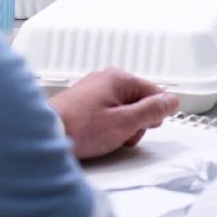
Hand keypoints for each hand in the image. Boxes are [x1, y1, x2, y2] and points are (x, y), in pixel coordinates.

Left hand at [49, 68, 177, 159]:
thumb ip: (152, 111)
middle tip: (119, 135)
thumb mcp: (124, 123)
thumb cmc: (79, 128)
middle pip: (139, 103)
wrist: (43, 136)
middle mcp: (107, 79)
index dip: (154, 115)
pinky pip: (106, 114)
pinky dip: (105, 127)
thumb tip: (172, 101)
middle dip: (135, 124)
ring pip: (123, 111)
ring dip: (120, 128)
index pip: (156, 93)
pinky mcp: (83, 102)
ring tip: (103, 138)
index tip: (144, 128)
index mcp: (120, 78)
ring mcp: (93, 90)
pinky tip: (94, 137)